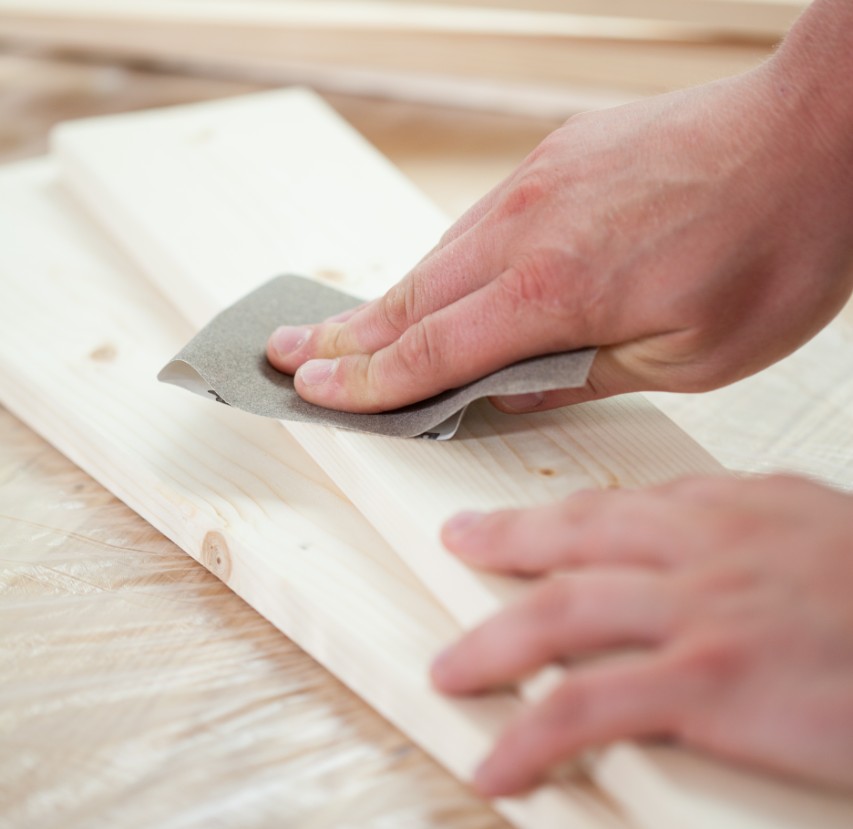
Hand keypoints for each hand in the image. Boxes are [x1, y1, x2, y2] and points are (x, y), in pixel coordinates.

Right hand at [267, 49, 852, 413]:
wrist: (821, 130)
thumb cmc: (776, 245)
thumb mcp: (690, 355)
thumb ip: (582, 375)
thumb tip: (506, 392)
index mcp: (556, 291)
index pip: (433, 351)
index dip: (367, 381)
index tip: (313, 394)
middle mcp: (526, 230)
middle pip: (412, 300)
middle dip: (341, 337)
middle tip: (283, 357)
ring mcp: (534, 185)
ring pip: (436, 260)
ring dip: (380, 301)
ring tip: (334, 330)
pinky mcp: (553, 159)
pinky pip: (475, 226)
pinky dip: (438, 267)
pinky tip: (425, 285)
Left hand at [429, 475, 852, 795]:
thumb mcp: (815, 531)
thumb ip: (741, 525)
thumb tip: (679, 532)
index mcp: (733, 508)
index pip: (615, 503)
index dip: (551, 515)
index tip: (509, 522)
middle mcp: (706, 546)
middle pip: (574, 538)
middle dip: (503, 542)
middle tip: (457, 546)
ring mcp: (702, 611)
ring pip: (561, 613)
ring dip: (492, 644)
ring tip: (451, 669)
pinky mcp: (712, 683)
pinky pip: (590, 707)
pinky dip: (533, 736)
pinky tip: (500, 762)